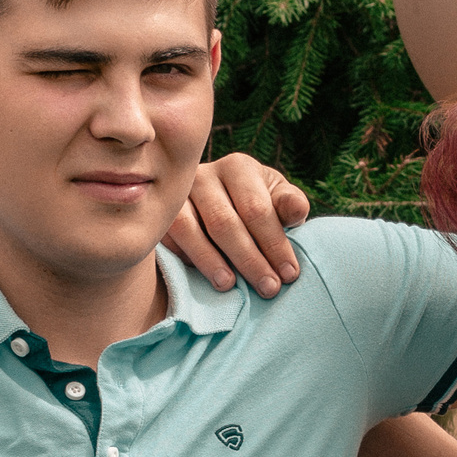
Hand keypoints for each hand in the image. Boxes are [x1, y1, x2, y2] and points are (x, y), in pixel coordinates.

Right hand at [163, 153, 309, 297]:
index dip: (274, 244)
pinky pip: (168, 237)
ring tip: (229, 286)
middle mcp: (204, 175)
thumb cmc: (256, 204)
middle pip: (224, 222)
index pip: (256, 208)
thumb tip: (296, 211)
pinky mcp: (160, 214)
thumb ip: (290, 205)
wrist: (219, 202)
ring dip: (211, 261)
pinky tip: (202, 278)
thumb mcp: (277, 200)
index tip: (289, 275)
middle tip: (268, 288)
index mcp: (238, 168)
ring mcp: (177, 194)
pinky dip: (184, 257)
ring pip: (190, 229)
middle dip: (249, 260)